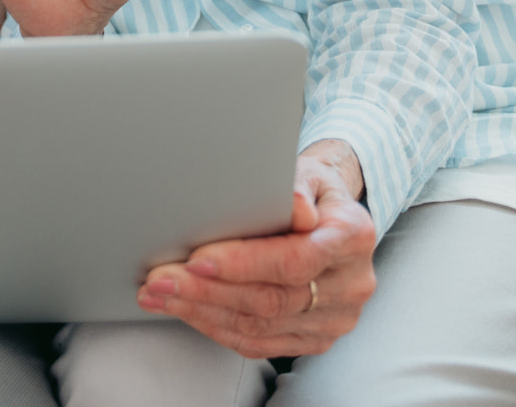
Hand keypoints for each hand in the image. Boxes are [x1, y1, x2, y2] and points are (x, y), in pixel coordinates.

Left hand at [137, 140, 377, 358]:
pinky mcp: (316, 338)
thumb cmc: (312, 191)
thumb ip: (296, 186)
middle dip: (208, 290)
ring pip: (261, 325)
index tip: (197, 259)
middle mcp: (351, 284)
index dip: (243, 263)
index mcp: (353, 237)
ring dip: (203, 311)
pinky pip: (261, 343)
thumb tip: (293, 205)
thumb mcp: (307, 172)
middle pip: (272, 298)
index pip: (295, 260)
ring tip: (162, 294)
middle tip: (162, 278)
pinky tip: (188, 311)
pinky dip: (217, 327)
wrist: (332, 218)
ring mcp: (336, 318)